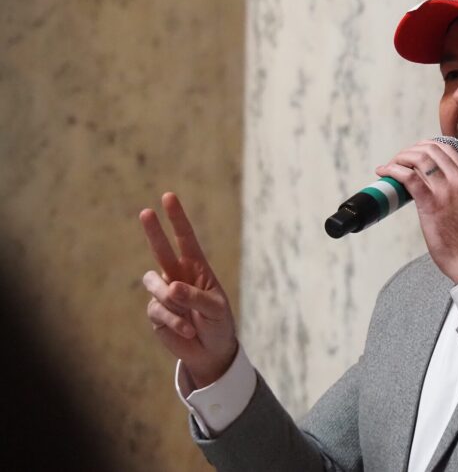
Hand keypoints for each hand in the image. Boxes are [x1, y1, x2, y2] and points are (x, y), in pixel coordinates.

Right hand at [140, 192, 237, 387]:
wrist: (211, 352)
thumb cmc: (219, 324)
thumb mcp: (216, 309)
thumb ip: (196, 296)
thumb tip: (170, 286)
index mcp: (197, 269)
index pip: (185, 239)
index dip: (177, 219)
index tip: (169, 197)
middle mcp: (178, 276)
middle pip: (162, 250)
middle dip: (154, 231)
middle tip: (146, 212)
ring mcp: (165, 294)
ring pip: (154, 284)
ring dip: (170, 299)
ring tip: (189, 317)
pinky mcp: (156, 312)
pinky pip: (157, 310)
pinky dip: (173, 321)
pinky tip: (187, 331)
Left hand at [376, 140, 457, 282]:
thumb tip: (434, 187)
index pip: (445, 148)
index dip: (424, 147)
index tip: (412, 156)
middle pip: (430, 148)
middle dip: (409, 151)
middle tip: (398, 162)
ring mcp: (446, 189)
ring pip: (418, 158)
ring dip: (399, 159)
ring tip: (389, 167)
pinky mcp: (432, 203)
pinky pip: (409, 177)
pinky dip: (393, 171)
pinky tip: (384, 173)